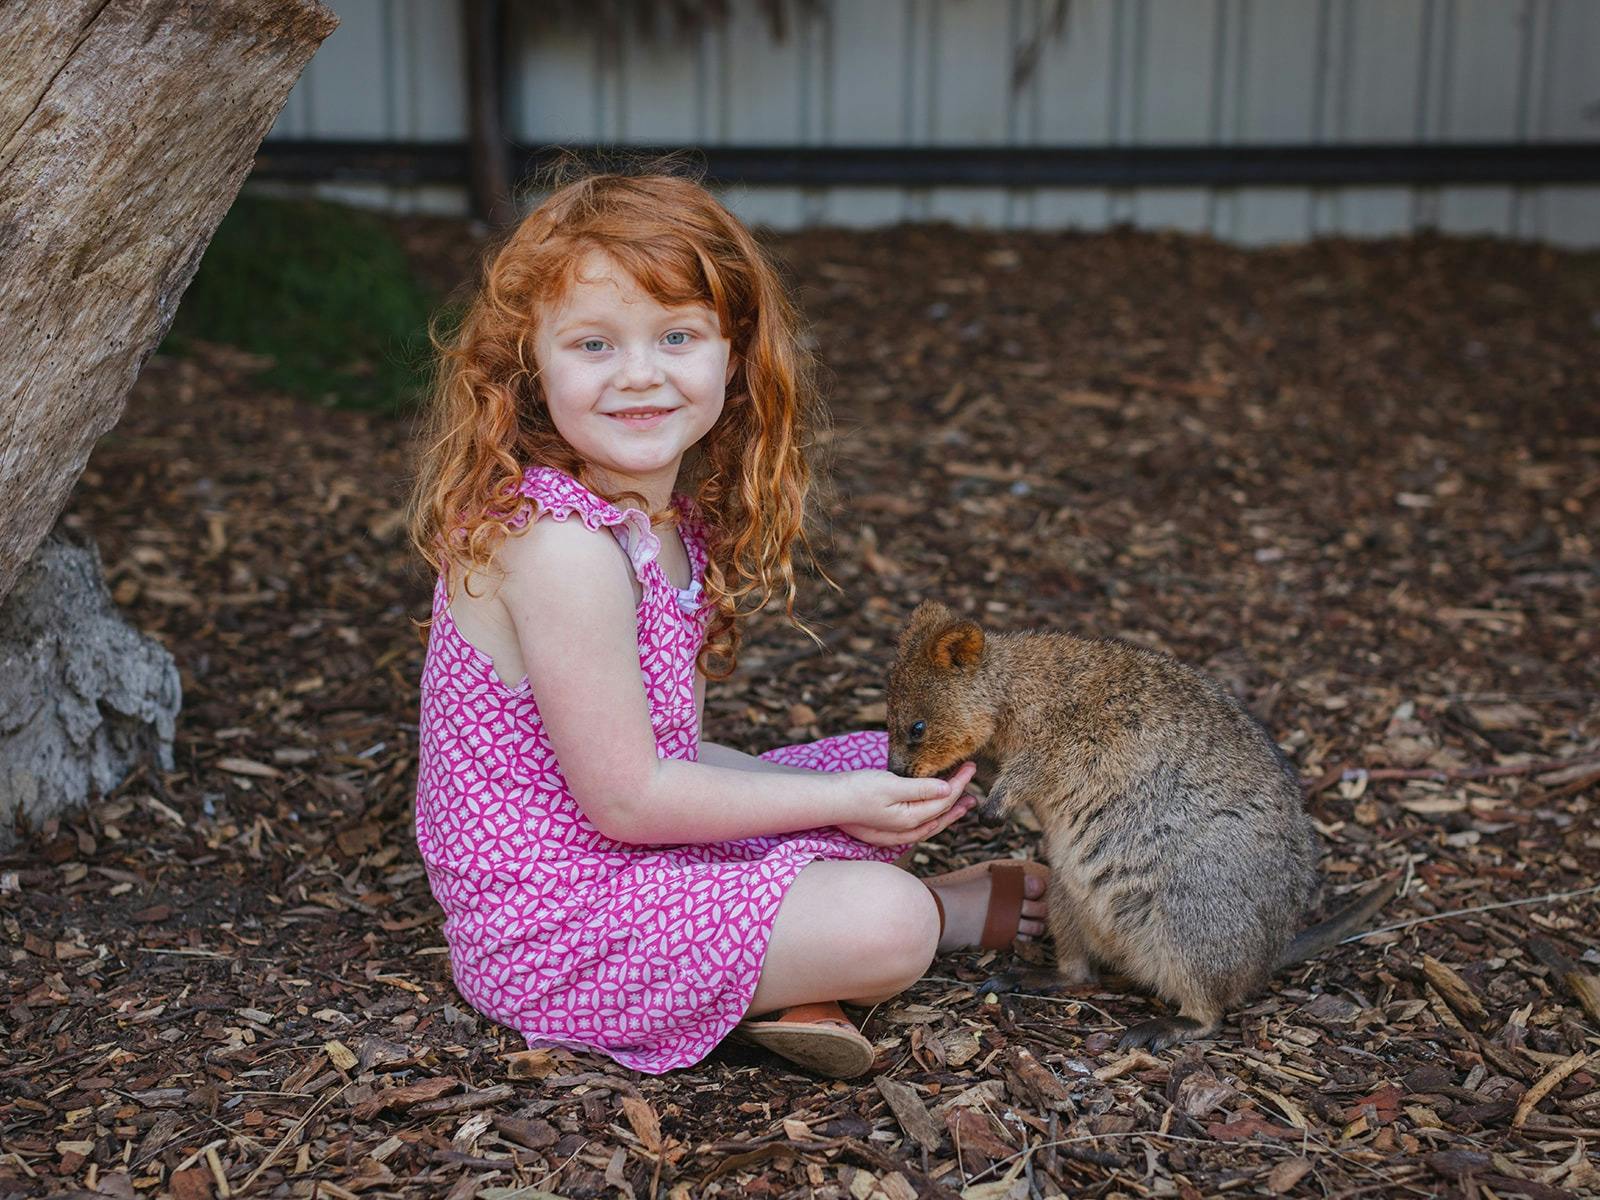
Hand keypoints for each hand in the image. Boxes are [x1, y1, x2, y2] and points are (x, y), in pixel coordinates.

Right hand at [835, 762, 977, 846]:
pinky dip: (934, 816)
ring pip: (933, 822)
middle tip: (973, 779)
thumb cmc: (857, 790)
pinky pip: (920, 825)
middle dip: (960, 796)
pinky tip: (935, 811)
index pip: (944, 799)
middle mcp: (907, 829)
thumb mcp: (890, 785)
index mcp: (910, 818)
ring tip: (965, 801)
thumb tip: (948, 790)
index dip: (960, 782)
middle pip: (942, 813)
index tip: (971, 766)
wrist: (829, 801)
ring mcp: (898, 831)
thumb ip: (921, 789)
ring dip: (950, 810)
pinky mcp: (890, 828)